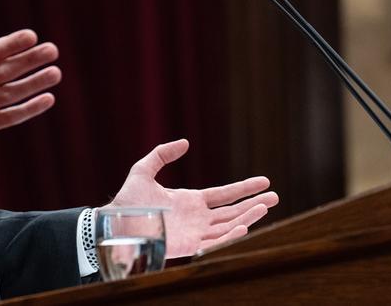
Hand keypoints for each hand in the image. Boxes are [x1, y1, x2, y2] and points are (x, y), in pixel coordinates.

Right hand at [0, 2, 60, 151]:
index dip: (11, 44)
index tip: (31, 35)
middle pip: (4, 72)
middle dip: (29, 60)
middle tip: (52, 50)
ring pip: (10, 94)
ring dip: (34, 84)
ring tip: (56, 73)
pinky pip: (9, 117)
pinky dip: (29, 110)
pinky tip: (48, 99)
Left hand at [106, 139, 278, 257]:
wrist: (114, 224)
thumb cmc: (127, 200)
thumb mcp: (144, 169)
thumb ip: (163, 154)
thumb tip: (185, 143)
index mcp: (191, 201)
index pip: (224, 195)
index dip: (244, 189)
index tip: (265, 182)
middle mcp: (197, 218)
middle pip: (232, 211)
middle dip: (255, 204)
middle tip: (276, 197)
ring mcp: (195, 233)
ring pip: (229, 226)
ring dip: (248, 217)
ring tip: (267, 207)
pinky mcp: (189, 247)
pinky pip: (215, 242)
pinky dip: (231, 235)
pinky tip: (245, 226)